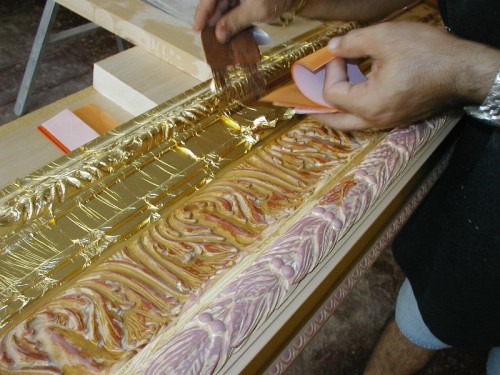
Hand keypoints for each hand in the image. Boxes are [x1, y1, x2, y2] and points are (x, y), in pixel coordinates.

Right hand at [193, 0, 297, 42]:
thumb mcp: (255, 10)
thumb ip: (234, 22)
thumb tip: (219, 36)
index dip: (202, 13)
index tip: (197, 29)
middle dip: (213, 18)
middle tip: (209, 36)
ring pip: (226, 3)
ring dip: (223, 19)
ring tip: (220, 36)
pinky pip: (235, 4)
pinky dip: (233, 16)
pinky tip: (230, 29)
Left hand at [312, 22, 499, 130]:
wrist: (466, 70)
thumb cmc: (428, 54)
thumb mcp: (386, 38)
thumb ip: (353, 43)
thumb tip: (332, 48)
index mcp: (369, 104)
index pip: (333, 94)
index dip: (331, 72)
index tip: (340, 54)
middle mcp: (376, 120)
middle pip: (336, 122)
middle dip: (318, 111)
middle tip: (303, 107)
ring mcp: (388, 122)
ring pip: (352, 123)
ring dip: (336, 111)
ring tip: (323, 102)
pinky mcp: (398, 117)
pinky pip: (368, 119)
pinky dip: (354, 109)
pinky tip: (353, 96)